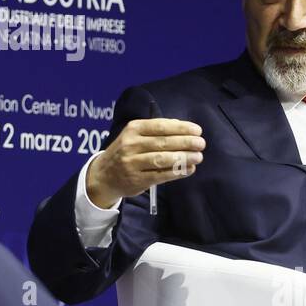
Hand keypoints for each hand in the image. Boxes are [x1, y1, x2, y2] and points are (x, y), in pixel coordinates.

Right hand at [86, 118, 204, 208]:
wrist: (103, 176)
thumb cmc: (125, 152)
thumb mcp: (134, 136)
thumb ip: (155, 131)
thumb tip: (181, 127)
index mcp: (133, 129)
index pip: (160, 126)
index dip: (181, 128)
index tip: (197, 130)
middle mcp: (131, 144)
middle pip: (163, 142)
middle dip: (185, 142)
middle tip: (201, 144)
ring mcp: (132, 163)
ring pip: (162, 159)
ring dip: (183, 157)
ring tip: (198, 157)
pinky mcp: (136, 180)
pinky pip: (160, 175)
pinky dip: (176, 172)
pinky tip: (189, 169)